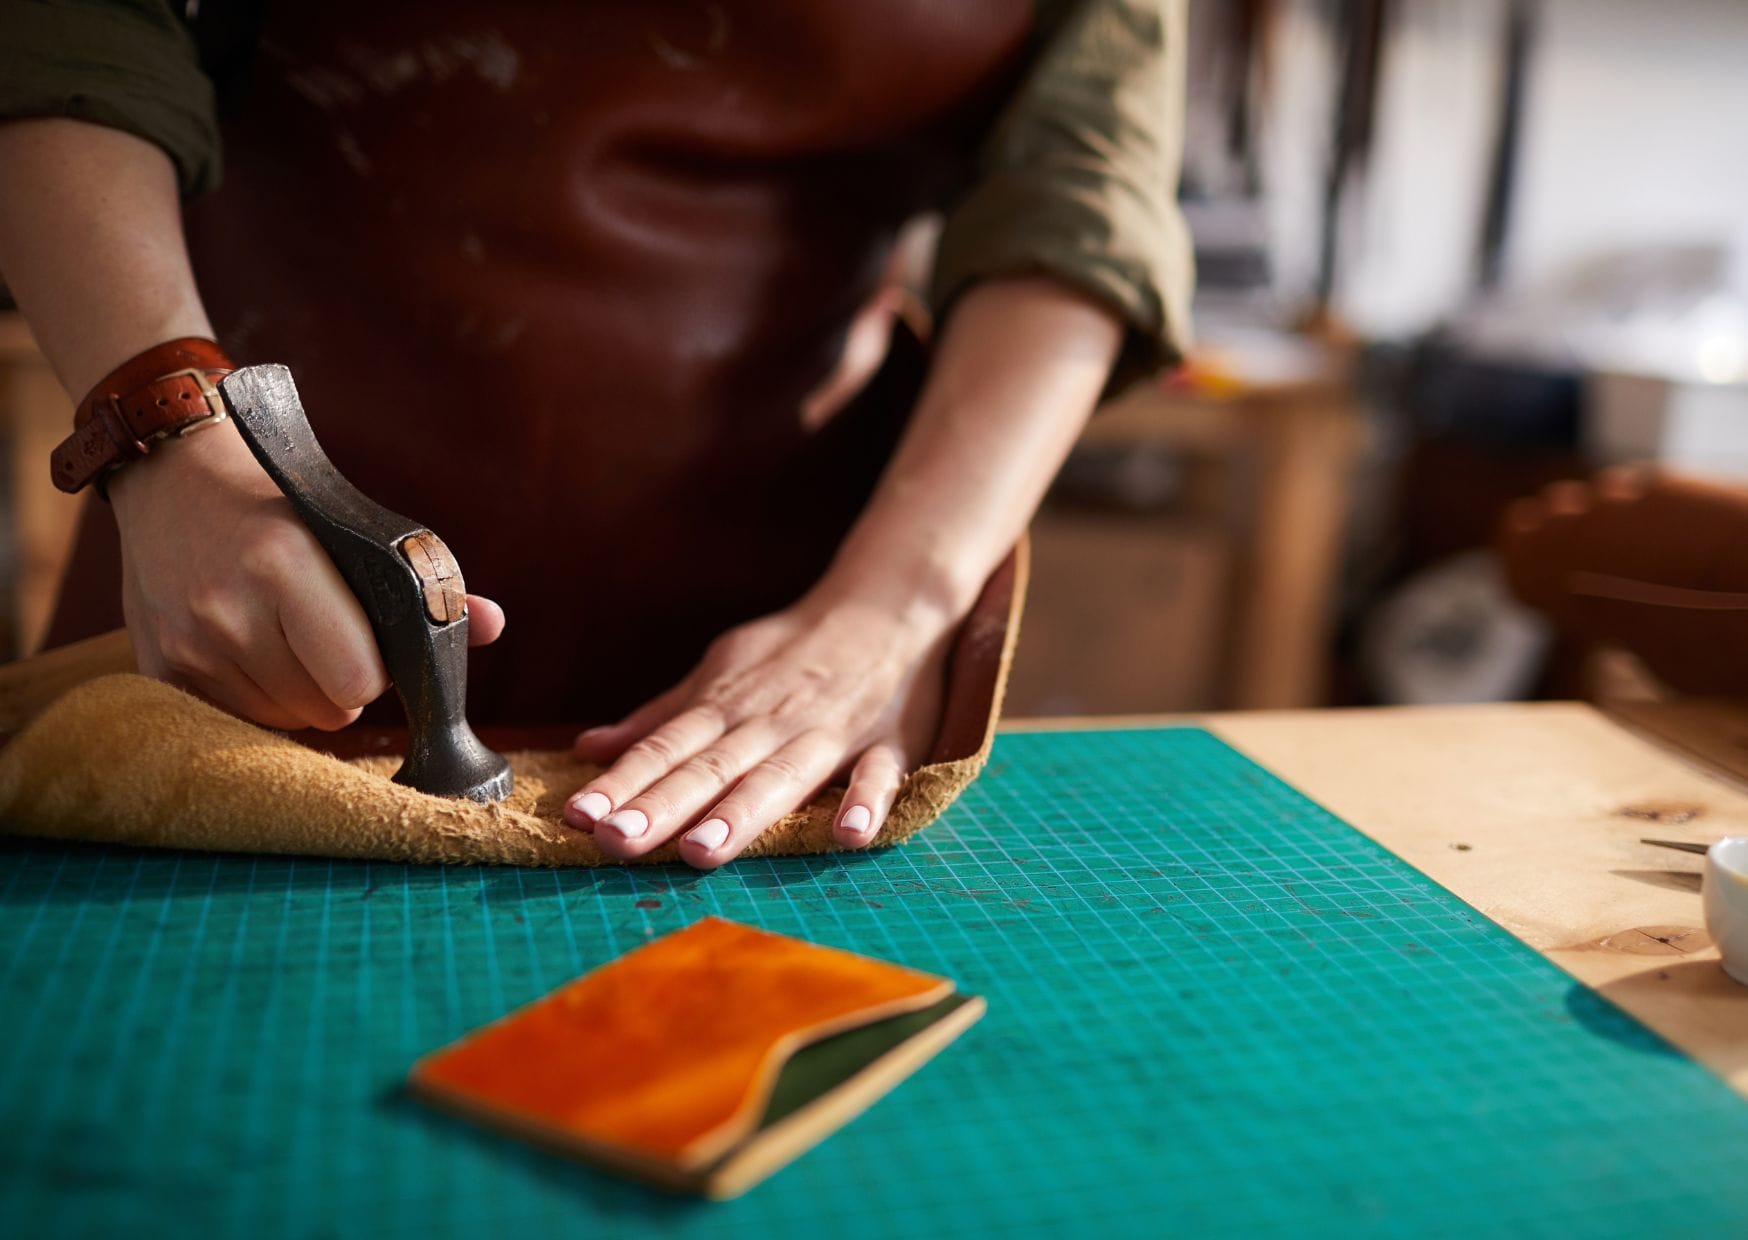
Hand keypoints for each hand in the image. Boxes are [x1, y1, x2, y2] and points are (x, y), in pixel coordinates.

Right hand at [110, 425, 504, 730]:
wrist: (175, 477)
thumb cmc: (285, 508)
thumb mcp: (357, 529)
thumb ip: (428, 583)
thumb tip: (492, 624)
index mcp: (285, 566)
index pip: (358, 680)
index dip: (376, 671)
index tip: (369, 645)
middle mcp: (228, 609)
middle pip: (326, 711)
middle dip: (340, 685)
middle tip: (326, 637)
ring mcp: (188, 644)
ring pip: (284, 721)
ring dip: (297, 694)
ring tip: (285, 638)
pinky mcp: (157, 669)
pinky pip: (236, 721)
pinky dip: (253, 698)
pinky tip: (248, 650)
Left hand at [563, 584, 954, 867]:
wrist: (886, 606)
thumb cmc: (794, 650)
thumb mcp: (721, 670)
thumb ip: (661, 716)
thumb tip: (590, 747)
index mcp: (727, 707)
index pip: (664, 749)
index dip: (621, 783)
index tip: (578, 817)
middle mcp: (770, 724)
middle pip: (709, 769)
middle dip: (662, 807)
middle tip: (615, 842)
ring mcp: (829, 735)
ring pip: (779, 778)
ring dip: (741, 814)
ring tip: (700, 852)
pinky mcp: (888, 745)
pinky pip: (877, 775)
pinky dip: (865, 801)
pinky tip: (848, 834)